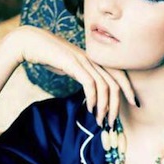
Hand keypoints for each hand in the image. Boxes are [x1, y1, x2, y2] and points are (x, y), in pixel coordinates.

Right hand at [10, 25, 135, 125]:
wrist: (31, 42)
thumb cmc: (49, 56)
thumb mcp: (71, 66)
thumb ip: (82, 74)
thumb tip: (90, 91)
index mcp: (94, 58)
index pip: (119, 73)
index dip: (128, 88)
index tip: (133, 103)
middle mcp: (92, 58)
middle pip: (115, 82)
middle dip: (116, 105)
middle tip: (112, 121)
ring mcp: (83, 60)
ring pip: (104, 85)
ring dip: (103, 107)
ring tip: (99, 120)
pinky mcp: (73, 63)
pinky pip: (90, 83)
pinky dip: (92, 98)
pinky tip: (89, 108)